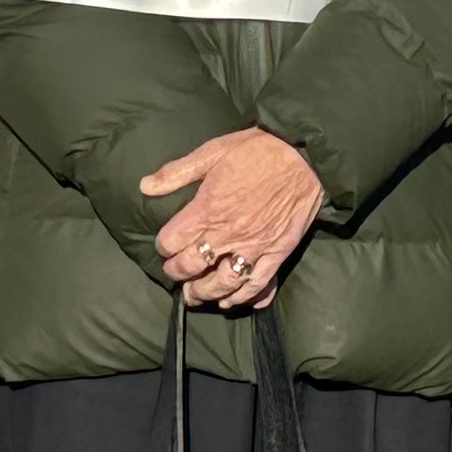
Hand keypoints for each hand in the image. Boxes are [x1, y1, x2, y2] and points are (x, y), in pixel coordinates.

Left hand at [143, 127, 325, 307]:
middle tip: (175, 273)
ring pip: (221, 283)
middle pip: (192, 266)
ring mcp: (254, 247)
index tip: (165, 245)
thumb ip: (178, 172)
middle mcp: (228, 233)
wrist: (306, 156)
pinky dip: (242, 298)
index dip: (164, 246)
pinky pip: (257, 285)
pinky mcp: (277, 254)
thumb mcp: (214, 151)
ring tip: (195, 295)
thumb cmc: (259, 149)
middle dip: (177, 273)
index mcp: (208, 209)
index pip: (172, 241)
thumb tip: (145, 186)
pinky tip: (231, 301)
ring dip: (204, 293)